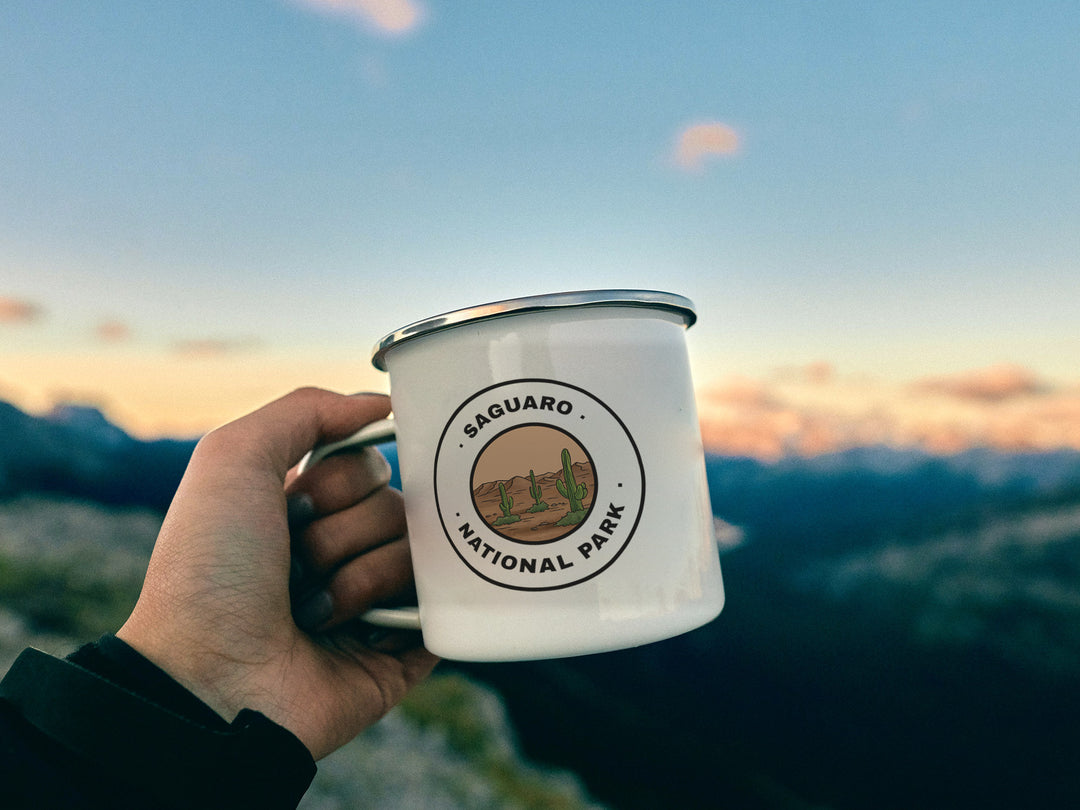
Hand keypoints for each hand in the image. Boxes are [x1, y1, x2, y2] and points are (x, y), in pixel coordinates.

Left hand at [117, 388, 437, 758]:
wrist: (210, 680)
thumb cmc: (210, 569)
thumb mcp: (233, 456)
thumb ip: (307, 408)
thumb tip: (385, 402)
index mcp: (308, 508)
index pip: (371, 464)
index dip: (339, 480)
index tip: (293, 505)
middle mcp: (344, 549)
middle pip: (400, 503)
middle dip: (344, 531)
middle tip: (297, 565)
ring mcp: (376, 601)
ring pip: (420, 552)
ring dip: (358, 578)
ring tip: (312, 612)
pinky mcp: (403, 649)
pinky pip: (442, 607)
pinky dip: (398, 613)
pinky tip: (359, 632)